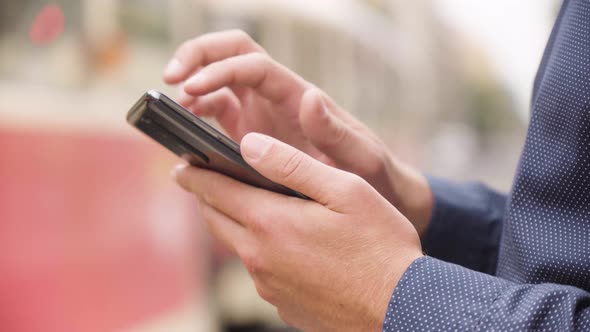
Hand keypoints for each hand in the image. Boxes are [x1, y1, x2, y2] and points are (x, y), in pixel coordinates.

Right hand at [164, 29, 432, 234]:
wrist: (375, 195)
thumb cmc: (372, 175)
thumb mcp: (360, 158)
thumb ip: (336, 132)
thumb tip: (309, 98)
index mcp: (298, 96)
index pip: (253, 65)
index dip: (219, 69)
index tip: (192, 88)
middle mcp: (277, 99)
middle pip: (231, 55)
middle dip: (197, 56)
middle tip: (170, 79)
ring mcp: (262, 116)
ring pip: (219, 82)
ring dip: (192, 86)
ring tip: (174, 110)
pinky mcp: (251, 136)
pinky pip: (217, 115)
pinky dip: (197, 116)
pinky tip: (186, 134)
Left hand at [173, 133, 422, 330]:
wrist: (400, 309)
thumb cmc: (380, 245)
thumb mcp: (344, 191)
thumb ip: (292, 165)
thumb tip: (248, 144)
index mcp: (269, 223)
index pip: (213, 191)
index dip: (195, 174)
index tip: (182, 164)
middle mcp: (259, 257)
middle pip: (216, 220)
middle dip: (206, 197)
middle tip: (203, 182)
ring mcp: (268, 285)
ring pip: (236, 245)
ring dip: (232, 223)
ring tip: (243, 205)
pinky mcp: (282, 304)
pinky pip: (258, 270)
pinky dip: (257, 250)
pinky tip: (280, 243)